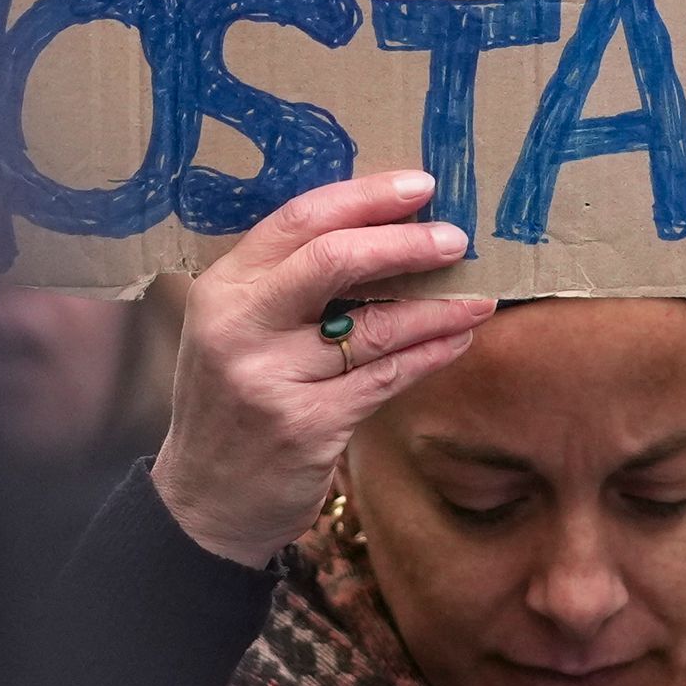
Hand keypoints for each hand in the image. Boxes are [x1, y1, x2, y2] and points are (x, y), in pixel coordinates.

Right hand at [151, 172, 492, 567]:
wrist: (206, 500)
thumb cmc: (235, 401)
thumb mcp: (238, 331)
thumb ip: (289, 285)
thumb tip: (386, 233)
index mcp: (223, 289)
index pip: (299, 222)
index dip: (365, 197)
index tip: (421, 186)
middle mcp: (239, 327)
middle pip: (333, 262)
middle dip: (404, 243)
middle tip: (456, 238)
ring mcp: (270, 379)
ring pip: (373, 327)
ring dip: (436, 308)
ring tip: (478, 295)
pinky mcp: (307, 426)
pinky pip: (385, 379)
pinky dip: (429, 355)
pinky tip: (458, 339)